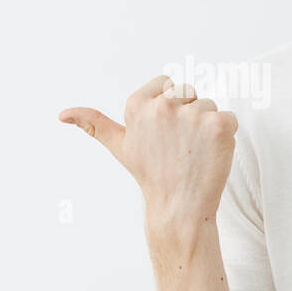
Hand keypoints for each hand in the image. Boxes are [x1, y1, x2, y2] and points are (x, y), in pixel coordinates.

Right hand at [59, 75, 238, 230]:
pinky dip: (226, 136)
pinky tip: (210, 155)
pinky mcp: (218, 124)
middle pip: (190, 92)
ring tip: (193, 152)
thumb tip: (62, 114)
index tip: (163, 134)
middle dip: (188, 116)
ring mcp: (193, 114)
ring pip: (210, 107)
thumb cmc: (150, 174)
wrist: (178, 206)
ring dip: (207, 128)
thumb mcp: (119, 146)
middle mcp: (163, 105)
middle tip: (179, 146)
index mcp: (138, 103)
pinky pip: (229, 118)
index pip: (167, 83)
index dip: (169, 108)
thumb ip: (93, 124)